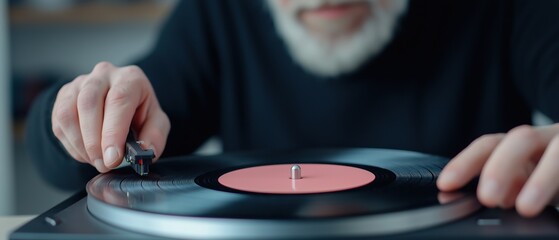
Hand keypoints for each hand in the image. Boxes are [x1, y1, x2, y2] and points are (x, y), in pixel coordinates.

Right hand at [51, 62, 169, 172]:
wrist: (119, 103)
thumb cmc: (139, 112)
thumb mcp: (156, 122)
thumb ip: (155, 136)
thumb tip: (145, 150)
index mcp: (130, 78)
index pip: (118, 100)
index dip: (113, 132)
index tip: (113, 158)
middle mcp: (103, 75)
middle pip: (89, 103)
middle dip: (94, 141)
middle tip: (104, 164)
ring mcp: (80, 83)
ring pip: (68, 113)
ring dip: (80, 144)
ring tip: (96, 160)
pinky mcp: (63, 96)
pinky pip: (59, 122)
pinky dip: (71, 144)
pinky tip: (86, 152)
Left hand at [437, 124, 558, 216]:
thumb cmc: (556, 171)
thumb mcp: (530, 179)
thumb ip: (509, 185)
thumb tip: (490, 198)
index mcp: (526, 144)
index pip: (491, 144)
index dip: (466, 161)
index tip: (446, 184)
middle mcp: (550, 138)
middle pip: (522, 139)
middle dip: (501, 166)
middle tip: (487, 197)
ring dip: (542, 179)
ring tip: (526, 208)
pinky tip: (558, 209)